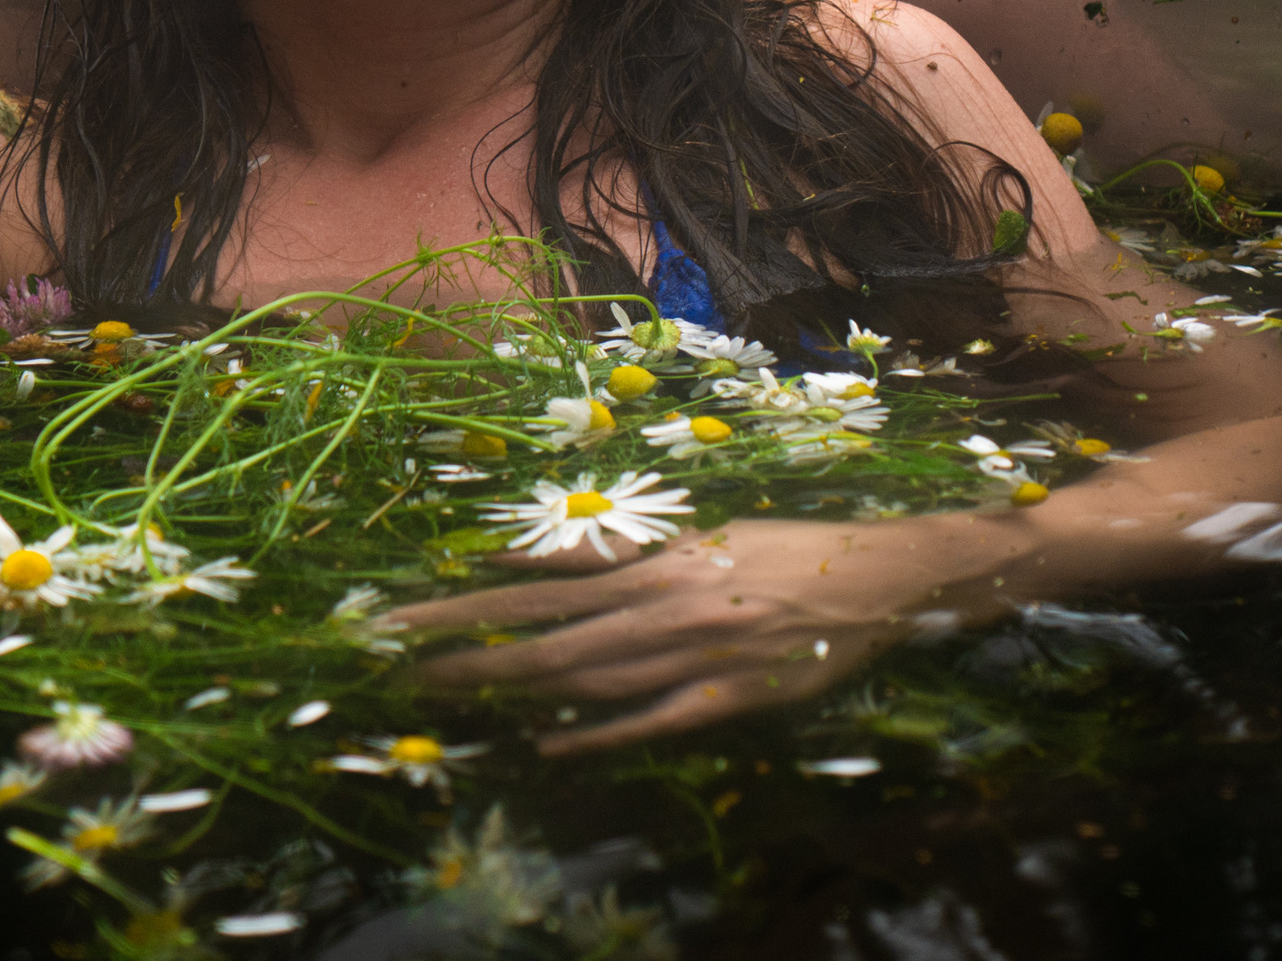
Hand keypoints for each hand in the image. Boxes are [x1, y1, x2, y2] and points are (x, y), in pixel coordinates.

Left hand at [387, 513, 1022, 753]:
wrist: (882, 575)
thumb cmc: (788, 551)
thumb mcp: (705, 537)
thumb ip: (630, 556)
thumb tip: (551, 563)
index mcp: (659, 557)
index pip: (542, 578)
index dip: (470, 595)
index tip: (410, 608)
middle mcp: (666, 602)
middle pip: (545, 632)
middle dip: (468, 646)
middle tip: (398, 659)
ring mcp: (695, 654)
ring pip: (584, 676)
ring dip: (513, 686)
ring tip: (451, 694)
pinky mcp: (729, 699)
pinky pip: (649, 722)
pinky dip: (596, 734)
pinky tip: (547, 744)